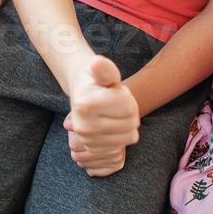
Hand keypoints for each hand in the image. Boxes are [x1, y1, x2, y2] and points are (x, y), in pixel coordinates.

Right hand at [64, 56, 139, 177]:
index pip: (128, 107)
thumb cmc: (96, 80)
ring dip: (128, 125)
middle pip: (130, 123)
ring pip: (128, 137)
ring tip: (117, 114)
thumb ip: (104, 68)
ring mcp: (87, 139)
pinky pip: (120, 148)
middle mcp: (83, 124)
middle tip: (120, 104)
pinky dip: (122, 138)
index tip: (119, 92)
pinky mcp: (92, 149)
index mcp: (87, 104)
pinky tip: (115, 128)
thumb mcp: (102, 70)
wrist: (81, 94)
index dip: (129, 98)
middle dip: (131, 112)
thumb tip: (96, 64)